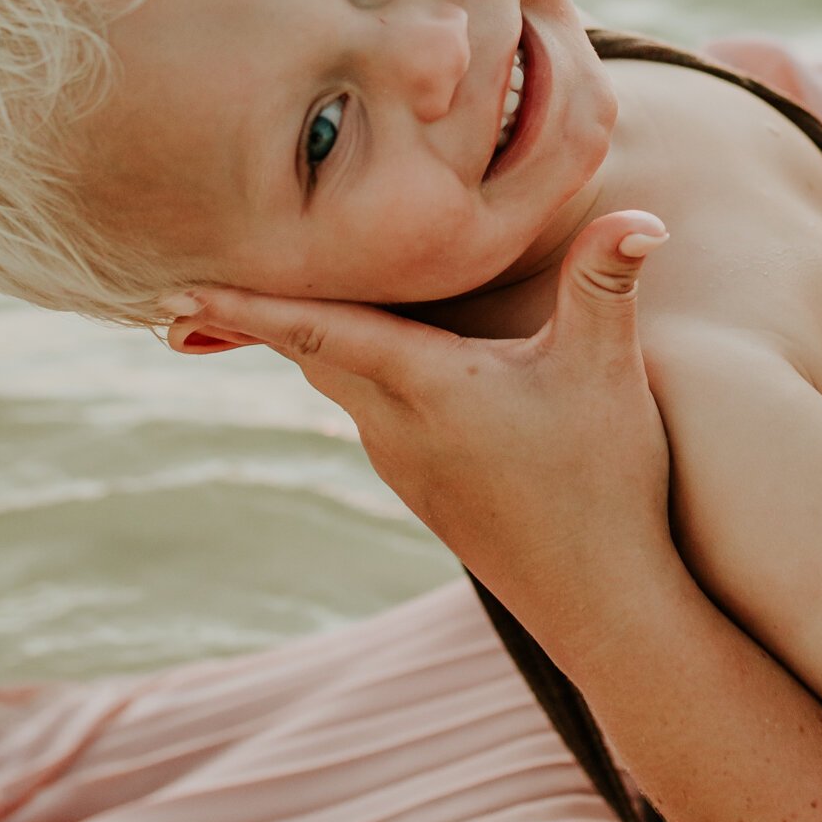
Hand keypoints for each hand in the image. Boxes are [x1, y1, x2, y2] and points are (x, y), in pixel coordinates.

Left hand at [175, 211, 675, 657]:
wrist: (604, 606)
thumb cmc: (604, 485)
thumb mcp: (608, 373)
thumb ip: (608, 284)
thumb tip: (645, 215)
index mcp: (424, 386)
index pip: (317, 330)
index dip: (248, 305)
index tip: (176, 290)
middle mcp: (396, 425)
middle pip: (309, 352)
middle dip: (255, 315)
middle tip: (185, 281)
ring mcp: (405, 462)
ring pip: (335, 383)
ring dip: (301, 341)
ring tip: (250, 307)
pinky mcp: (425, 486)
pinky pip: (364, 410)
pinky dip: (343, 370)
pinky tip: (358, 355)